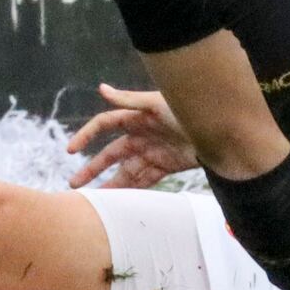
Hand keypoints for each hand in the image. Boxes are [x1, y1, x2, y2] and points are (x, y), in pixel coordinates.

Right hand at [66, 85, 198, 188]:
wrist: (218, 131)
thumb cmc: (187, 110)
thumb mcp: (157, 103)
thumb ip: (128, 100)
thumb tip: (101, 88)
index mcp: (135, 117)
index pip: (104, 125)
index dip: (86, 135)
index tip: (70, 150)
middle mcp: (140, 135)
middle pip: (110, 154)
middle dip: (92, 169)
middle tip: (75, 184)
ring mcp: (152, 152)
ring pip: (125, 171)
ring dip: (111, 184)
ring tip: (95, 200)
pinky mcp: (165, 166)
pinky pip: (144, 180)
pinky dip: (132, 189)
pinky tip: (119, 201)